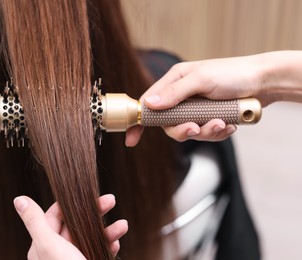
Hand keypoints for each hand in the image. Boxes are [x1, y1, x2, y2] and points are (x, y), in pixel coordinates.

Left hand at [14, 194, 127, 259]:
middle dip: (95, 212)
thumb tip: (18, 199)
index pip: (54, 216)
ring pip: (90, 238)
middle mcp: (57, 253)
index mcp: (43, 246)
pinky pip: (98, 252)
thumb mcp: (50, 245)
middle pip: (75, 224)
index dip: (69, 203)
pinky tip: (117, 241)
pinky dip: (109, 245)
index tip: (86, 193)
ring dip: (107, 229)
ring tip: (122, 225)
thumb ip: (35, 221)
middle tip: (111, 200)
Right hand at [126, 53, 266, 144]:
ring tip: (222, 124)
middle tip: (195, 128)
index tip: (132, 140)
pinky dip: (217, 132)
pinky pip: (205, 133)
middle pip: (168, 123)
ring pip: (188, 131)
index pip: (149, 103)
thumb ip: (174, 93)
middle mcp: (182, 95)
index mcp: (174, 81)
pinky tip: (229, 125)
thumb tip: (149, 104)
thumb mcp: (201, 80)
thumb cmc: (233, 74)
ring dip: (205, 131)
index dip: (139, 121)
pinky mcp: (209, 117)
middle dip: (182, 130)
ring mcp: (196, 108)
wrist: (264, 82)